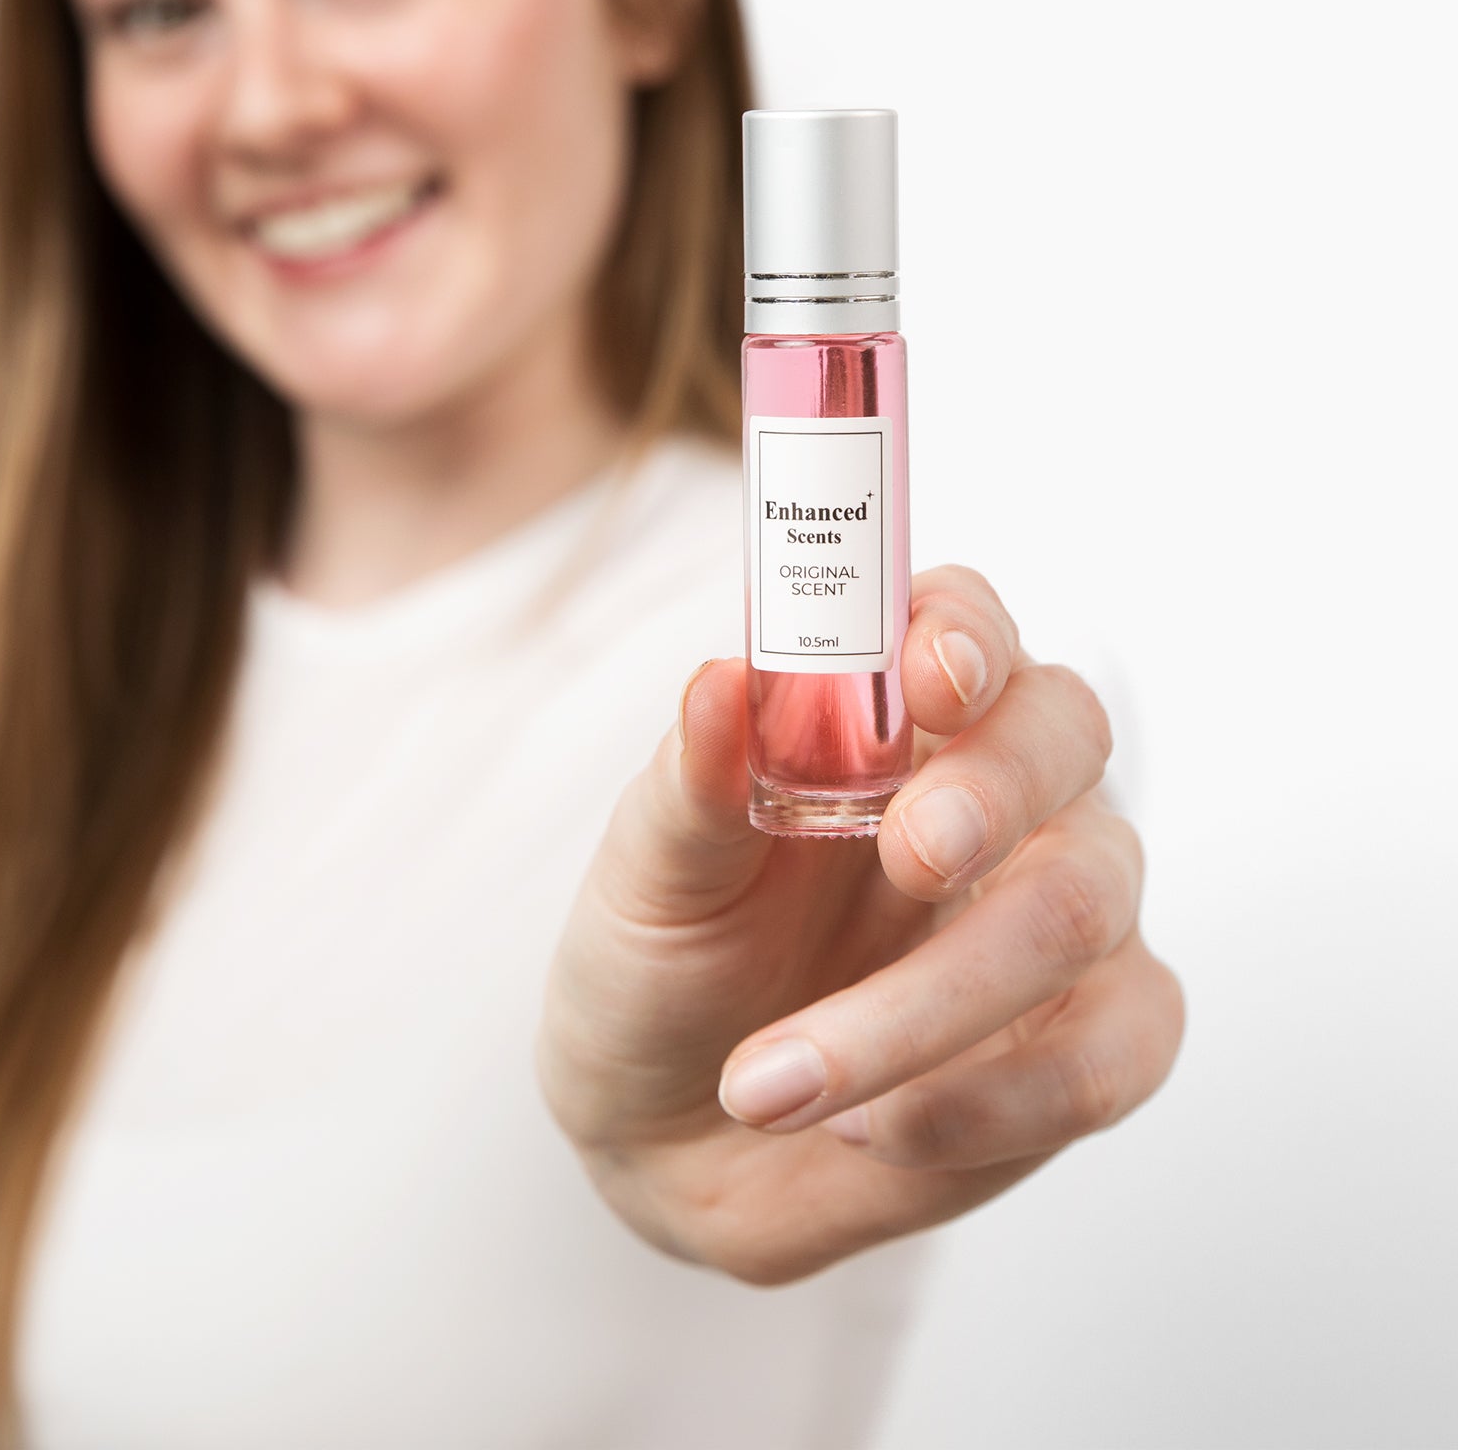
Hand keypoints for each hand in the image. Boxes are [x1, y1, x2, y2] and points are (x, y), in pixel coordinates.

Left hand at [535, 565, 1183, 1283]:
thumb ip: (691, 783)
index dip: (963, 630)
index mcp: (886, 717)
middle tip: (911, 853)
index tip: (930, 673)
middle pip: (1064, 732)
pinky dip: (986, 1101)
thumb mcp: (648, 876)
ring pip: (1081, 907)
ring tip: (774, 1078)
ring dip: (931, 1000)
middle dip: (994, 788)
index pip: (961, 621)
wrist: (664, 1136)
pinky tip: (868, 1128)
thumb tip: (721, 680)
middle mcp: (994, 792)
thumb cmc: (662, 961)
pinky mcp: (1091, 1044)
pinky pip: (1108, 1058)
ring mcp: (1059, 914)